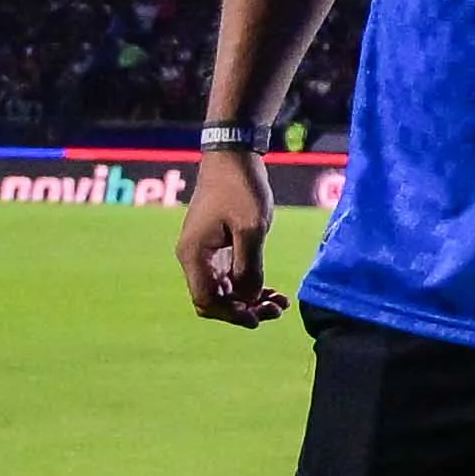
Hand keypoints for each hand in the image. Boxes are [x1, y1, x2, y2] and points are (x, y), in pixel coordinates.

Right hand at [176, 153, 286, 324]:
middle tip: (277, 310)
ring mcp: (205, 252)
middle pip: (214, 299)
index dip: (232, 315)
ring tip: (280, 303)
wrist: (233, 158)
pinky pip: (230, 275)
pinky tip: (272, 291)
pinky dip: (249, 284)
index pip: (206, 300)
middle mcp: (194, 257)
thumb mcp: (251, 228)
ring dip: (250, 299)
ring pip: (224, 289)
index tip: (259, 317)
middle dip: (244, 310)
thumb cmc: (241, 188)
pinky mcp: (217, 246)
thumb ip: (249, 267)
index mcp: (194, 255)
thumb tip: (247, 299)